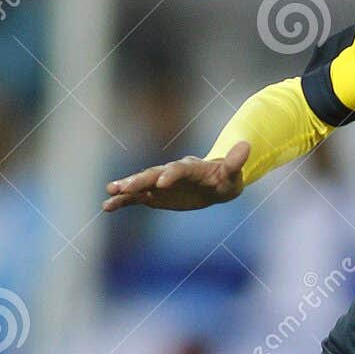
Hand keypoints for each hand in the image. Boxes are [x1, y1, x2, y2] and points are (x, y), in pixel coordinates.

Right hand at [102, 141, 250, 212]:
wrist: (215, 184)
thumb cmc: (226, 179)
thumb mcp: (233, 174)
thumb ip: (235, 162)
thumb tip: (247, 146)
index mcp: (190, 168)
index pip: (179, 170)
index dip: (170, 175)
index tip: (161, 183)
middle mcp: (171, 173)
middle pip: (153, 175)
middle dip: (139, 180)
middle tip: (124, 187)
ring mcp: (160, 184)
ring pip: (141, 185)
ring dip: (125, 189)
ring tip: (109, 194)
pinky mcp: (154, 195)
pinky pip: (136, 198)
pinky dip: (123, 201)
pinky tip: (107, 207)